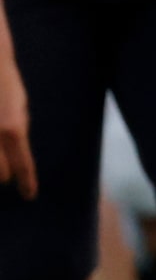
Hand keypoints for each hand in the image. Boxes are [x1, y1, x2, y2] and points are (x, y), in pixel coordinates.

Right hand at [0, 47, 32, 199]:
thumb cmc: (4, 83)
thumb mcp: (20, 107)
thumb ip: (18, 131)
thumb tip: (17, 154)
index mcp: (13, 130)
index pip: (23, 167)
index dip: (27, 184)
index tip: (30, 195)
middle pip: (0, 175)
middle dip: (5, 177)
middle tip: (9, 177)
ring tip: (1, 164)